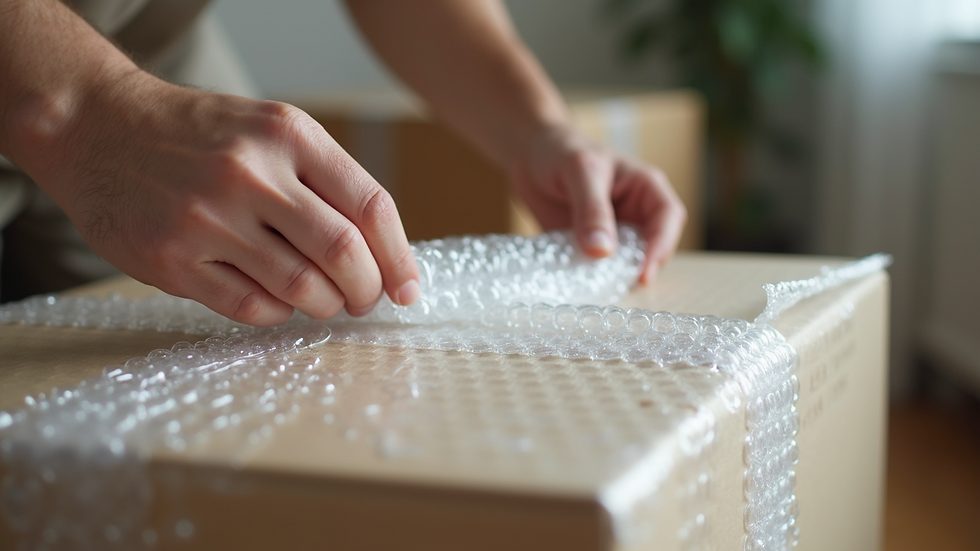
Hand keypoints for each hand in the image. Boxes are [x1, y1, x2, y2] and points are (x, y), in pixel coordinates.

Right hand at [31, 72, 419, 324]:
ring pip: (302, 288)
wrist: (98, 129)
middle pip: (343, 252)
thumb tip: (383, 254)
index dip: (399, 258)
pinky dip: (278, 313)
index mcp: (289, 135)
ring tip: (322, 300)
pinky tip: (276, 300)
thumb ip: (326, 181)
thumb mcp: (270, 130)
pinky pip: (252, 308)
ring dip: (325, 306)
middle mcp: (251, 173)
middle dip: (367, 290)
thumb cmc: (200, 136)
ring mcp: (209, 218)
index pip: (371, 206)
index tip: (408, 288)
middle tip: (365, 300)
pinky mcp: (174, 260)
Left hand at [508, 126, 686, 282]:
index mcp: (646, 188)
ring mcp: (615, 234)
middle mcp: (636, 214)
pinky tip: (580, 283)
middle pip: (653, 247)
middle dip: (640, 267)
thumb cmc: (562, 151)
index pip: (668, 218)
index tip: (644, 273)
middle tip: (619, 285)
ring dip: (616, 277)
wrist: (529, 157)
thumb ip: (592, 209)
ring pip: (628, 263)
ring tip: (598, 286)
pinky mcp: (592, 248)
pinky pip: (599, 269)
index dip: (661, 246)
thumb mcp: (580, 172)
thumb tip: (602, 251)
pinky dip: (593, 278)